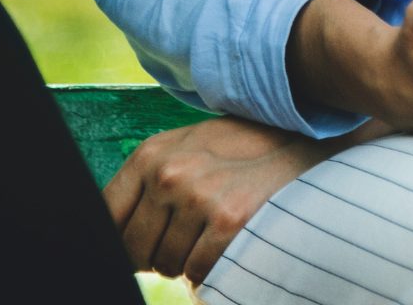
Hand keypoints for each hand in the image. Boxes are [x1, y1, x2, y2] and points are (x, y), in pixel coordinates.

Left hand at [105, 115, 327, 284]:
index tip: (134, 251)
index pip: (108, 214)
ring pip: (167, 263)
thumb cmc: (243, 149)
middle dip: (155, 256)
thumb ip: (151, 182)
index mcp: (151, 155)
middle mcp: (168, 174)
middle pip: (134, 248)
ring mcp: (197, 197)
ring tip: (213, 235)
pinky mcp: (227, 221)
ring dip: (186, 262)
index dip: (119, 241)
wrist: (304, 139)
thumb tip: (116, 232)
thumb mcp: (189, 149)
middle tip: (186, 241)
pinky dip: (211, 270)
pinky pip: (197, 272)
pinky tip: (229, 244)